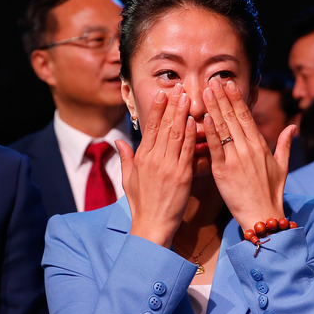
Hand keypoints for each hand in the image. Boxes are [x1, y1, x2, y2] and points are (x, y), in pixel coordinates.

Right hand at [117, 84, 195, 247]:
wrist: (152, 225)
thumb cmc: (141, 204)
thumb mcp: (127, 180)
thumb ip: (125, 158)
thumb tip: (118, 142)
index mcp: (141, 158)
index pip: (150, 127)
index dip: (157, 108)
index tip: (163, 93)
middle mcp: (154, 159)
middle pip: (164, 126)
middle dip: (172, 105)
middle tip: (179, 88)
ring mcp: (169, 166)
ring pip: (177, 134)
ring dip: (182, 114)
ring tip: (188, 97)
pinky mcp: (182, 176)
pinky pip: (188, 151)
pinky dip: (192, 135)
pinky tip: (195, 121)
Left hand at [203, 78, 294, 230]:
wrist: (262, 215)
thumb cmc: (271, 192)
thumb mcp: (282, 166)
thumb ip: (284, 144)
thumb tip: (292, 126)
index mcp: (260, 145)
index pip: (247, 116)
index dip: (236, 98)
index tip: (228, 84)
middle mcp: (248, 148)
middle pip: (233, 117)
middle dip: (222, 97)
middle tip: (212, 81)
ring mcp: (235, 159)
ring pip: (223, 128)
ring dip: (213, 108)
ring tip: (205, 92)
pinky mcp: (222, 171)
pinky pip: (215, 148)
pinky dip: (210, 132)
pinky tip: (203, 118)